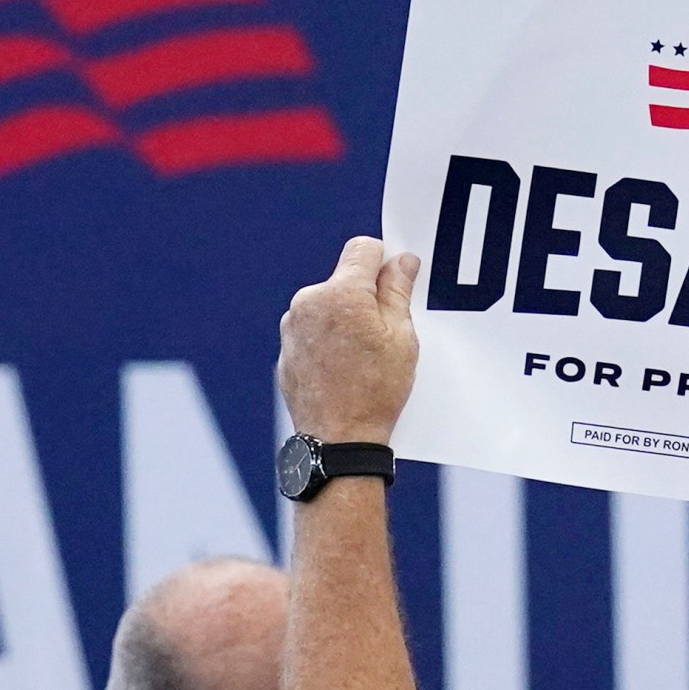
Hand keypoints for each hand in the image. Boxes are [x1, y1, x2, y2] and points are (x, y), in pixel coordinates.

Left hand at [278, 237, 421, 445]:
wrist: (339, 441)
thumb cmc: (375, 392)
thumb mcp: (400, 338)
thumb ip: (398, 291)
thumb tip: (402, 261)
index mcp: (340, 293)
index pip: (363, 248)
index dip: (384, 262)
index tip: (394, 284)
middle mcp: (308, 303)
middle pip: (343, 279)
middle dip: (364, 297)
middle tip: (382, 333)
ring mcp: (292, 328)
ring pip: (326, 305)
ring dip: (344, 319)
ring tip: (361, 357)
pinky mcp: (286, 351)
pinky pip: (311, 331)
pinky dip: (327, 341)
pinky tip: (342, 369)